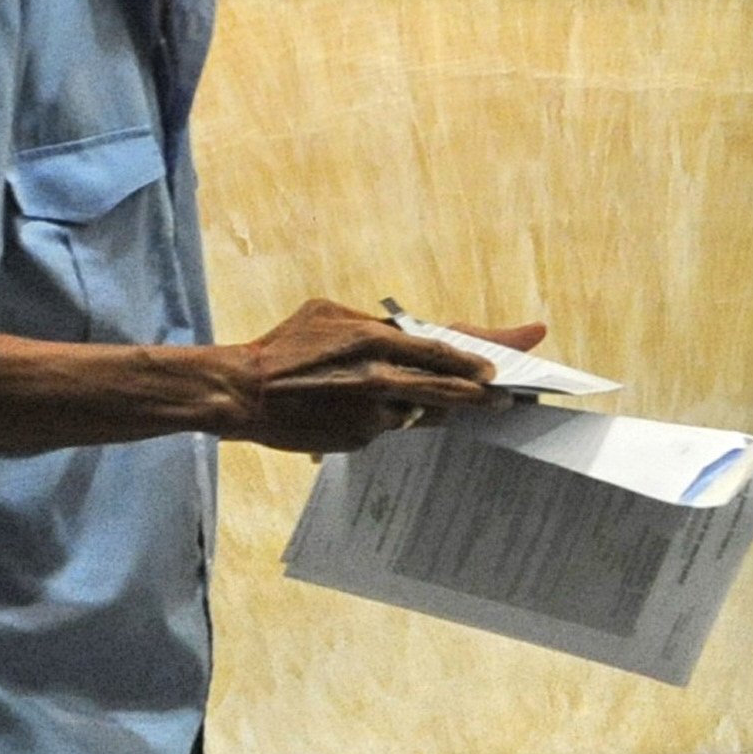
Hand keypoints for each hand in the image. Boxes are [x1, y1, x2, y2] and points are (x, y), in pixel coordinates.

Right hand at [219, 299, 545, 454]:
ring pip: (426, 413)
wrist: (243, 393)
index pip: (444, 347)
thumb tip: (409, 330)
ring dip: (446, 409)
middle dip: (485, 394)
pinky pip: (393, 428)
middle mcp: (381, 377)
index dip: (482, 353)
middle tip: (509, 397)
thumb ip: (374, 324)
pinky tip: (393, 415)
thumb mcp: (330, 315)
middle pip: (451, 389)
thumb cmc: (284, 347)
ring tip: (468, 405)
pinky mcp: (360, 438)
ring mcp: (372, 412)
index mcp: (376, 339)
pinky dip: (399, 420)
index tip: (509, 359)